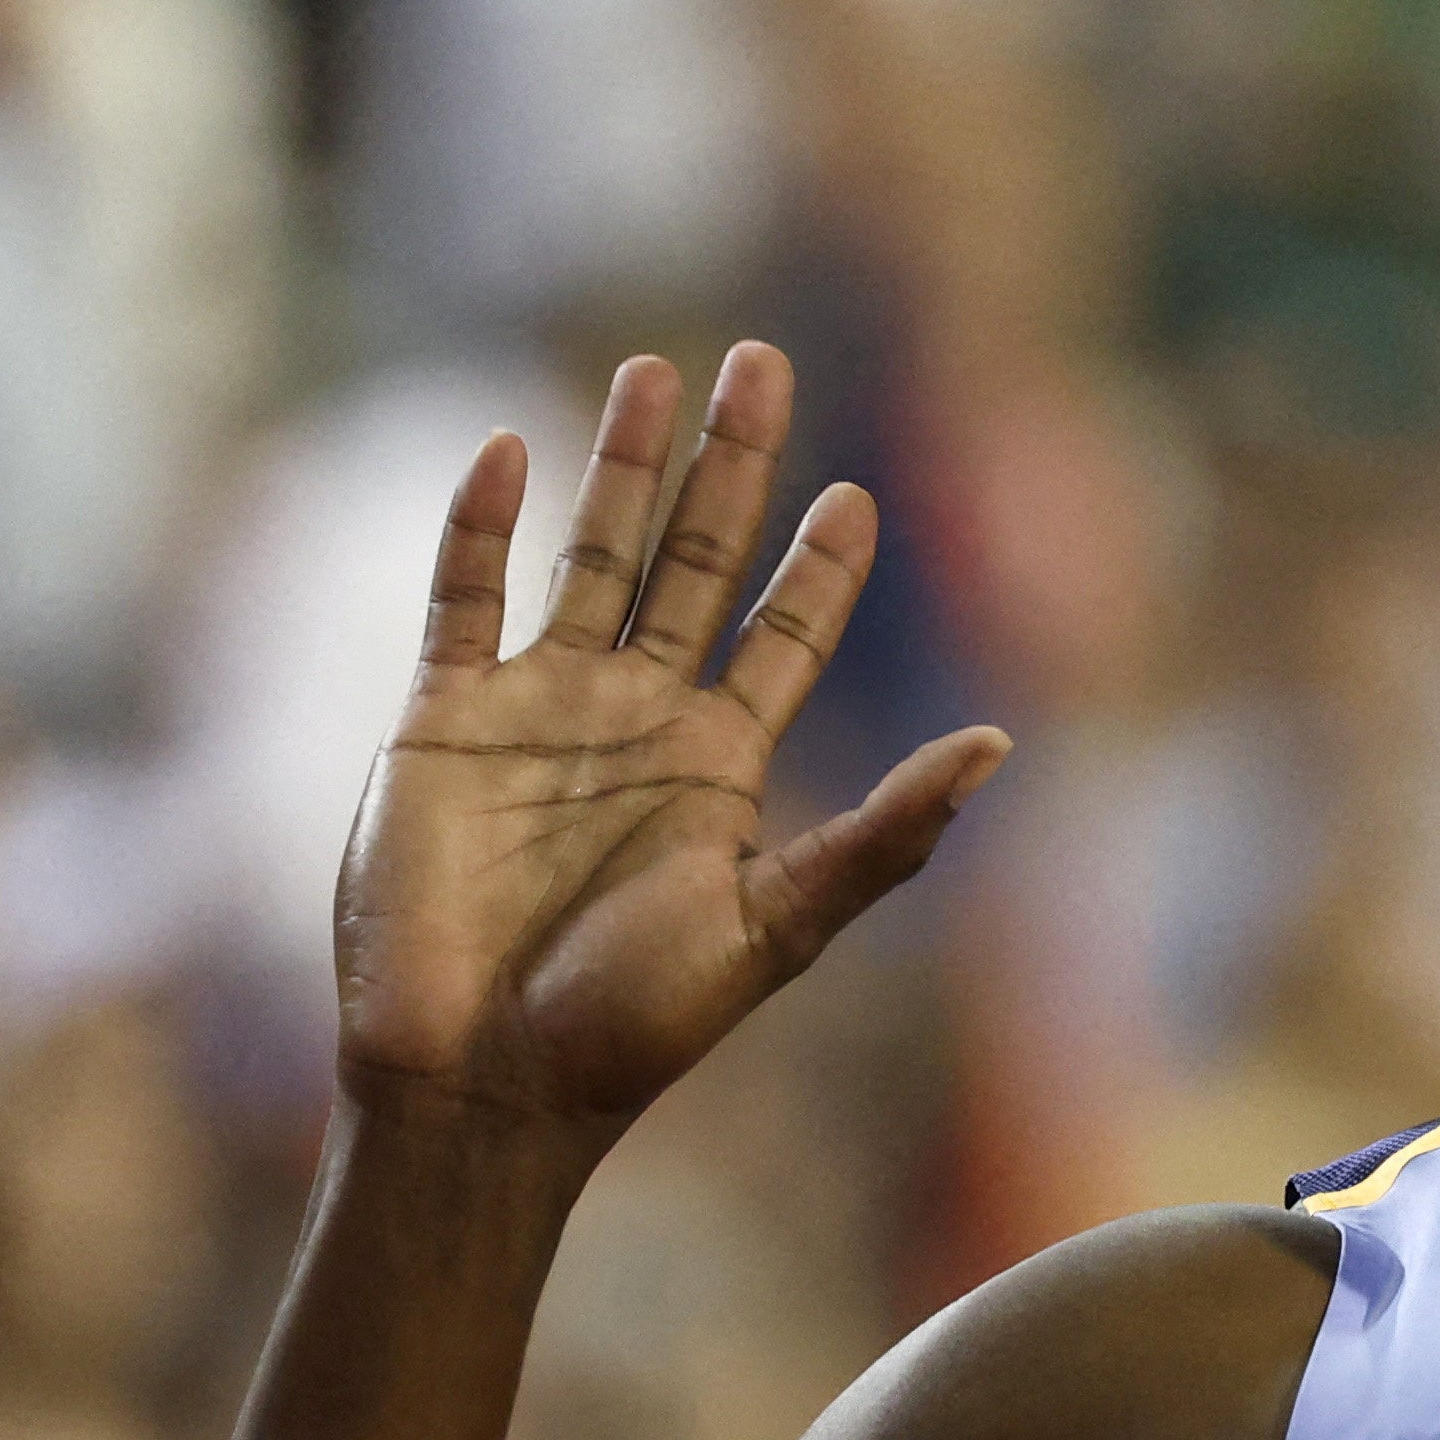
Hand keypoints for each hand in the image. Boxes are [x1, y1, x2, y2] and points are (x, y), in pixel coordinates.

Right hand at [337, 345, 1007, 1136]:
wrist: (484, 1080)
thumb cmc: (635, 1026)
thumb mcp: (779, 926)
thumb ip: (885, 832)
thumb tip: (1000, 744)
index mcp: (722, 766)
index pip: (786, 635)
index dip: (822, 567)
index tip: (860, 493)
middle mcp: (635, 720)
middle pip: (693, 561)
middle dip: (729, 465)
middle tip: (764, 359)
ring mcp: (537, 710)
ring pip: (589, 555)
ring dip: (620, 466)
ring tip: (654, 370)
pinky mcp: (440, 721)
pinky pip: (460, 599)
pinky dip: (475, 525)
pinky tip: (507, 450)